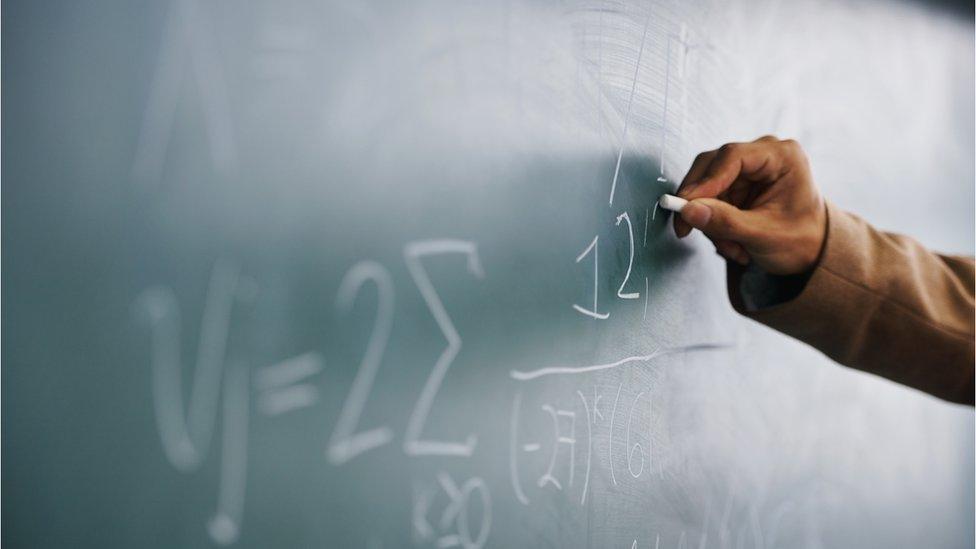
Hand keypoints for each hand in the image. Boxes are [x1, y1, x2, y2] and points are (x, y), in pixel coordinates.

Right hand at [673, 136, 826, 275]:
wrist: (812, 252)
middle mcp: (763, 154)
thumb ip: (726, 222)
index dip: (705, 181)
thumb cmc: (801, 240)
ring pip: (705, 186)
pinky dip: (713, 223)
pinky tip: (731, 242)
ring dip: (709, 220)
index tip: (686, 206)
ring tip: (731, 247)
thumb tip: (688, 211)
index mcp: (782, 156)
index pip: (732, 157)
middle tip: (686, 230)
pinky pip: (708, 199)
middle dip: (700, 202)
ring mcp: (748, 168)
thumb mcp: (764, 235)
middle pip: (711, 166)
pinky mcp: (736, 184)